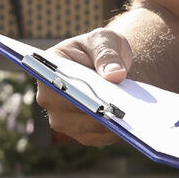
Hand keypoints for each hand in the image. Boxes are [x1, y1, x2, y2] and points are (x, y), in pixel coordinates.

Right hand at [32, 27, 133, 148]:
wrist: (111, 65)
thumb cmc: (102, 48)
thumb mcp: (104, 40)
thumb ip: (107, 54)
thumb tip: (115, 75)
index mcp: (47, 70)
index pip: (55, 87)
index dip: (72, 94)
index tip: (92, 98)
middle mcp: (49, 98)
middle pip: (68, 114)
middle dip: (94, 114)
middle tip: (118, 113)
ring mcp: (63, 118)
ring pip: (84, 129)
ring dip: (106, 126)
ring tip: (129, 120)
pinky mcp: (81, 132)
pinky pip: (97, 137)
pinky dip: (114, 133)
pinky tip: (131, 127)